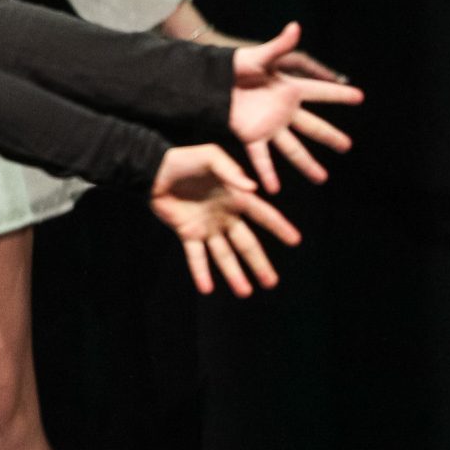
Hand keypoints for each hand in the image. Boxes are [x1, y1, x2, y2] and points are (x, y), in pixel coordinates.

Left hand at [150, 144, 303, 296]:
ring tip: (245, 292)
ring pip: (224, 255)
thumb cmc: (185, 159)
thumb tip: (253, 188)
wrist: (154, 169)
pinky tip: (207, 288)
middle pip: (246, 244)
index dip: (279, 227)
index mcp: (236, 198)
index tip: (295, 240)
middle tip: (272, 283)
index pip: (263, 215)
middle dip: (259, 263)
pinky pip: (196, 256)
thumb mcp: (210, 157)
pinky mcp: (187, 233)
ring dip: (233, 274)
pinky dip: (200, 272)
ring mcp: (206, 227)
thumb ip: (231, 171)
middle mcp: (225, 217)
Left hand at [225, 22, 361, 190]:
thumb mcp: (259, 54)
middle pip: (312, 126)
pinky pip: (262, 156)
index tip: (360, 97)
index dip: (338, 94)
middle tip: (347, 146)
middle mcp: (284, 110)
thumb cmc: (236, 63)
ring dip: (306, 163)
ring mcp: (268, 125)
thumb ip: (279, 45)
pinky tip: (273, 189)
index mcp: (289, 88)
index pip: (320, 91)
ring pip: (292, 148)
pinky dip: (267, 172)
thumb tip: (295, 27)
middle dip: (330, 136)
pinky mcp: (250, 135)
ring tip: (322, 178)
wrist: (210, 79)